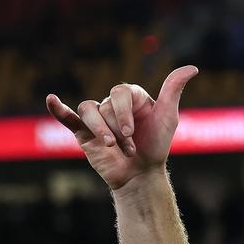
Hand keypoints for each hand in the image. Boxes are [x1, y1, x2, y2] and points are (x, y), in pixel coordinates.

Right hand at [45, 66, 198, 189]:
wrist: (141, 175)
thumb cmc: (156, 147)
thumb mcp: (168, 117)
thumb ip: (174, 90)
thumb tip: (192, 67)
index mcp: (131, 96)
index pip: (120, 92)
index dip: (123, 113)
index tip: (130, 133)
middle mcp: (112, 104)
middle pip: (106, 105)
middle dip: (116, 128)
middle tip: (128, 146)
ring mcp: (97, 117)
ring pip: (89, 111)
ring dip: (100, 130)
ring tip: (110, 147)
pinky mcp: (83, 131)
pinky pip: (67, 116)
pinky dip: (57, 109)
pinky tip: (51, 100)